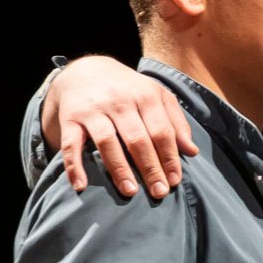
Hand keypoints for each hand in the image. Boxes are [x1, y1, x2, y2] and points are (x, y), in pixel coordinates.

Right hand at [44, 55, 197, 197]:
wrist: (85, 70)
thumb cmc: (129, 90)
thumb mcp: (157, 96)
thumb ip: (176, 122)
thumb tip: (192, 152)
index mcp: (145, 95)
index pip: (162, 132)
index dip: (169, 158)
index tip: (175, 181)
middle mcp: (120, 101)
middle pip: (138, 139)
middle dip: (150, 168)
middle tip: (159, 193)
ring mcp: (94, 110)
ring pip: (107, 142)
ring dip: (119, 169)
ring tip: (130, 192)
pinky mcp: (70, 117)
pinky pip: (71, 144)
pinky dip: (74, 165)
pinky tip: (81, 185)